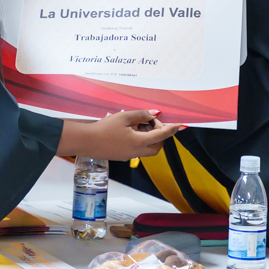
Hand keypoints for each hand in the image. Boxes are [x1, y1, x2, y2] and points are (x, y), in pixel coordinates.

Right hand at [57, 110, 184, 160]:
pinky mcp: (124, 155)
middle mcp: (137, 151)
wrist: (87, 142)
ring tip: (138, 123)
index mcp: (139, 142)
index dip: (172, 129)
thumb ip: (141, 115)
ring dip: (150, 137)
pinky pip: (139, 148)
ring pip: (149, 148)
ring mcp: (130, 155)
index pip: (162, 135)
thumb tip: (154, 113)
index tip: (181, 125)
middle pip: (158, 145)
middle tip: (151, 121)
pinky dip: (140, 139)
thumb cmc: (104, 128)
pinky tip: (130, 129)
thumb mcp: (124, 117)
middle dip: (160, 134)